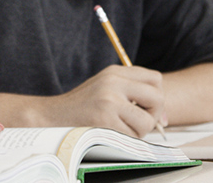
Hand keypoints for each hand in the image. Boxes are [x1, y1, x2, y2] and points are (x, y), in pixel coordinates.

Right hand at [29, 65, 164, 137]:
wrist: (50, 117)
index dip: (157, 97)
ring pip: (147, 121)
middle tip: (139, 123)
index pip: (155, 79)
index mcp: (115, 72)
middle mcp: (113, 82)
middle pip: (157, 97)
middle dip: (154, 115)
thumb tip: (163, 117)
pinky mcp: (104, 120)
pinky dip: (125, 140)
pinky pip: (132, 136)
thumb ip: (131, 94)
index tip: (150, 111)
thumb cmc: (81, 108)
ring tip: (120, 129)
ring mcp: (109, 101)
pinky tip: (110, 135)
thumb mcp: (105, 90)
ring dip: (138, 132)